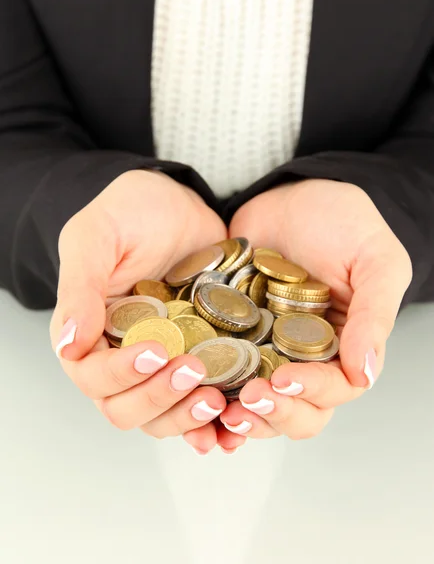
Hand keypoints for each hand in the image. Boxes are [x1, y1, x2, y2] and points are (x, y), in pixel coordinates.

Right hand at [50, 170, 226, 437]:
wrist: (180, 204)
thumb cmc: (132, 212)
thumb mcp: (97, 236)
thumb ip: (81, 287)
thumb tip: (69, 344)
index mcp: (87, 333)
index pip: (93, 376)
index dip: (121, 373)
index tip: (156, 350)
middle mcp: (120, 357)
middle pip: (126, 407)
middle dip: (159, 398)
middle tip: (194, 371)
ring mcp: (161, 364)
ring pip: (162, 416)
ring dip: (186, 417)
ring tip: (217, 400)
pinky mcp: (196, 360)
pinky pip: (198, 403)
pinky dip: (213, 422)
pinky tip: (231, 421)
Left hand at [184, 179, 411, 451]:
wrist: (291, 193)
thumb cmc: (343, 222)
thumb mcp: (375, 261)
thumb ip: (374, 315)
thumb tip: (364, 373)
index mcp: (343, 347)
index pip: (334, 388)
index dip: (311, 393)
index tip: (285, 379)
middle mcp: (303, 357)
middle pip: (294, 409)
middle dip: (272, 412)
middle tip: (247, 398)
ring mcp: (263, 347)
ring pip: (254, 400)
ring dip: (237, 414)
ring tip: (214, 407)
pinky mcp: (228, 333)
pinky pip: (217, 370)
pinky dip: (206, 391)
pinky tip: (189, 396)